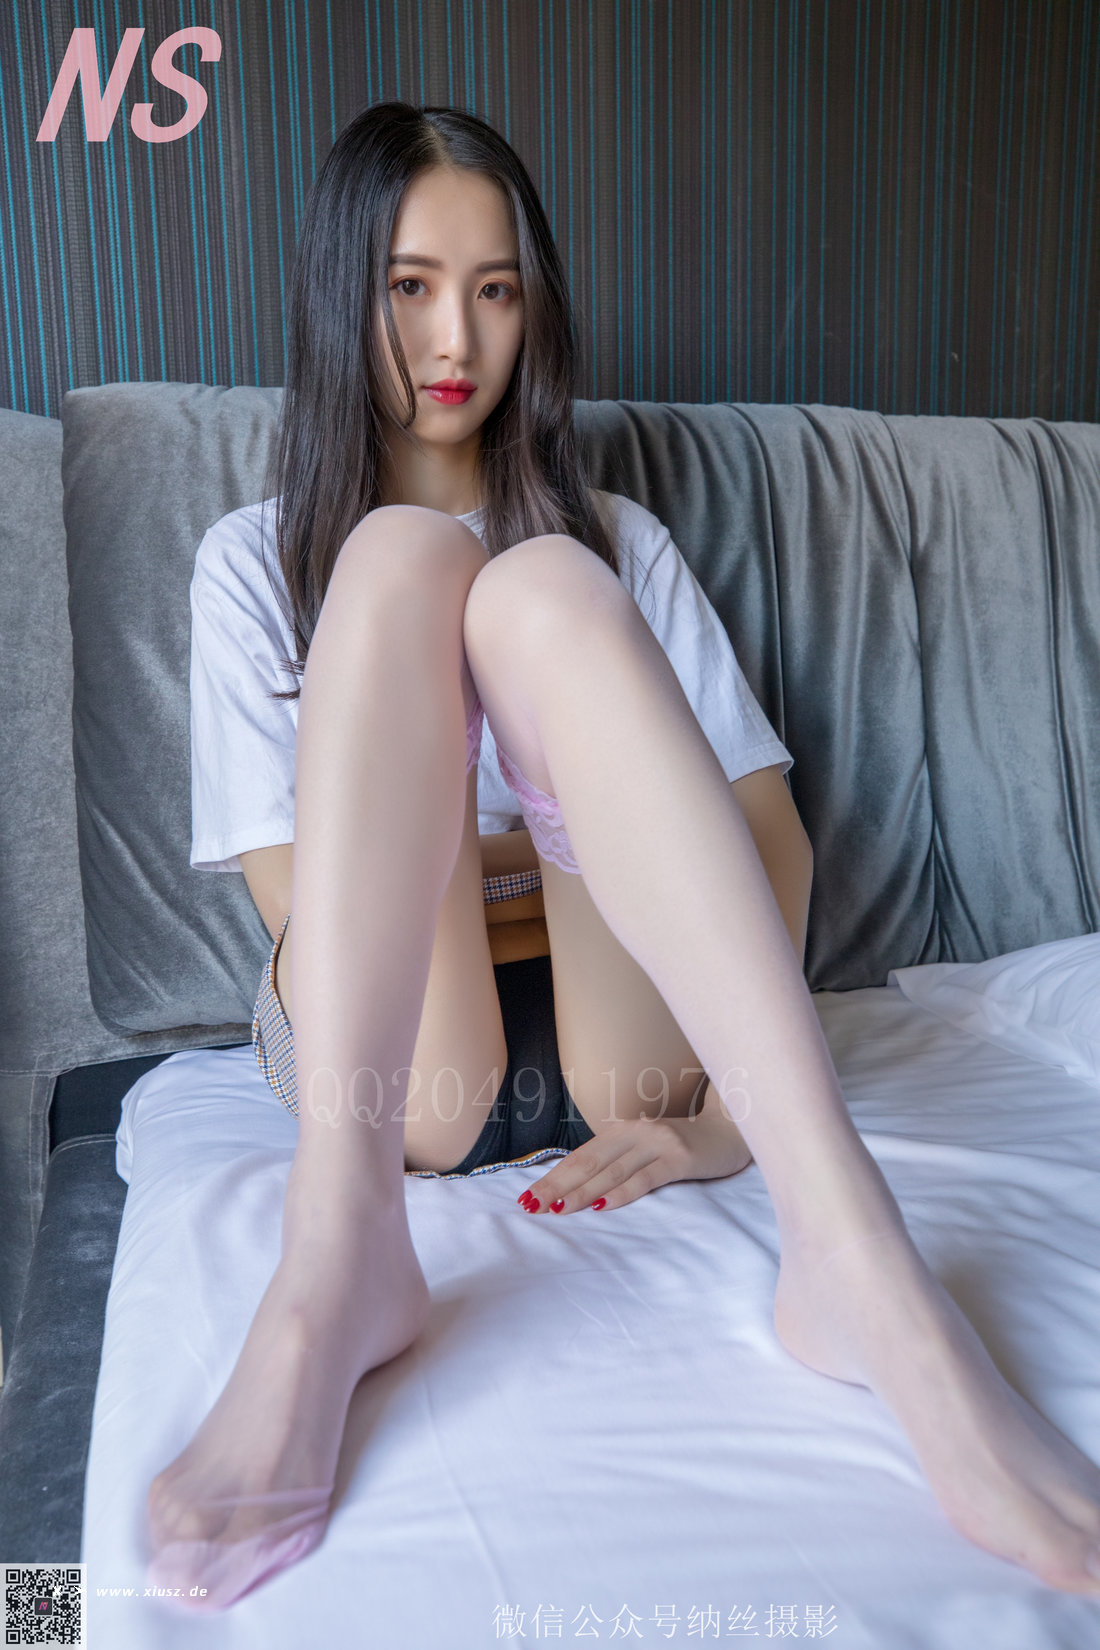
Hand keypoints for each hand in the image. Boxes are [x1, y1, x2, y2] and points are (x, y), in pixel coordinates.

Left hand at [516, 1087, 753, 1215]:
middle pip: (589, 1162)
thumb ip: (619, 1160)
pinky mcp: (679, 1159)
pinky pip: (645, 1178)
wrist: (732, 1130)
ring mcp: (658, 1144)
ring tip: (558, 1209)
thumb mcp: (647, 1147)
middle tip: (531, 1205)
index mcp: (623, 1130)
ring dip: (582, 1192)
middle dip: (557, 1185)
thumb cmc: (685, 1146)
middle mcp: (636, 1132)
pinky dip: (622, 1193)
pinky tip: (603, 1206)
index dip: (553, 1175)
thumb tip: (580, 1187)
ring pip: (612, 1171)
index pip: (581, 1156)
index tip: (527, 1195)